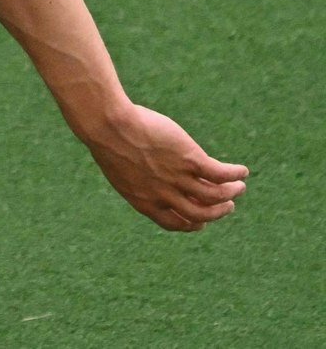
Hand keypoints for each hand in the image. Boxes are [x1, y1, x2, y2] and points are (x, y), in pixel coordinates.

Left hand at [82, 103, 246, 230]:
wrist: (108, 124)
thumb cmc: (107, 138)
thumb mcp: (120, 167)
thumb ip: (136, 178)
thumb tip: (146, 173)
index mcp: (144, 201)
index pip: (173, 223)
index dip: (191, 224)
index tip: (201, 222)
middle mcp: (164, 195)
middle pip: (200, 214)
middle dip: (217, 213)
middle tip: (227, 206)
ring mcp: (178, 178)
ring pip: (215, 196)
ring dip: (230, 194)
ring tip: (239, 187)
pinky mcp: (190, 160)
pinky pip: (220, 174)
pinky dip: (234, 174)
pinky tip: (242, 171)